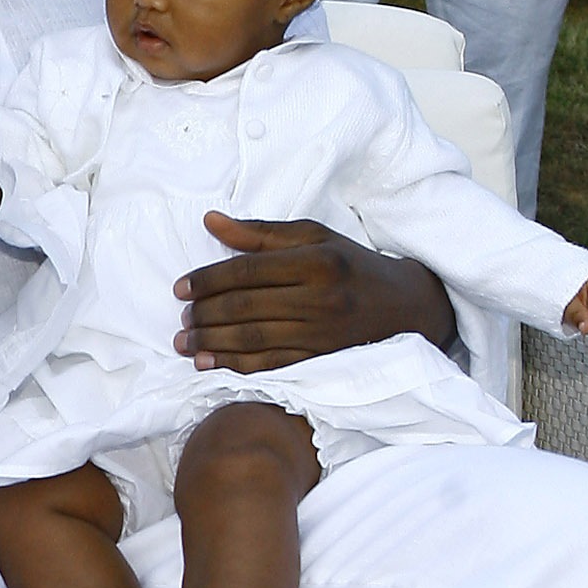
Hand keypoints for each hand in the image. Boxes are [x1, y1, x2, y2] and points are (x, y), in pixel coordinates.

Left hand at [175, 214, 456, 370]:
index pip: (249, 270)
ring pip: (254, 340)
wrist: (407, 308)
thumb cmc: (353, 266)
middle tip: (181, 318)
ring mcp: (323, 335)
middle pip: (247, 307)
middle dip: (205, 313)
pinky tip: (208, 365)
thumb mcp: (315, 238)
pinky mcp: (323, 362)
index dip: (208, 279)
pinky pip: (270, 367)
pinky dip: (234, 367)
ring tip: (184, 343)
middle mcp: (321, 298)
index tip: (180, 288)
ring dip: (212, 343)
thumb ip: (261, 233)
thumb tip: (210, 221)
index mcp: (318, 261)